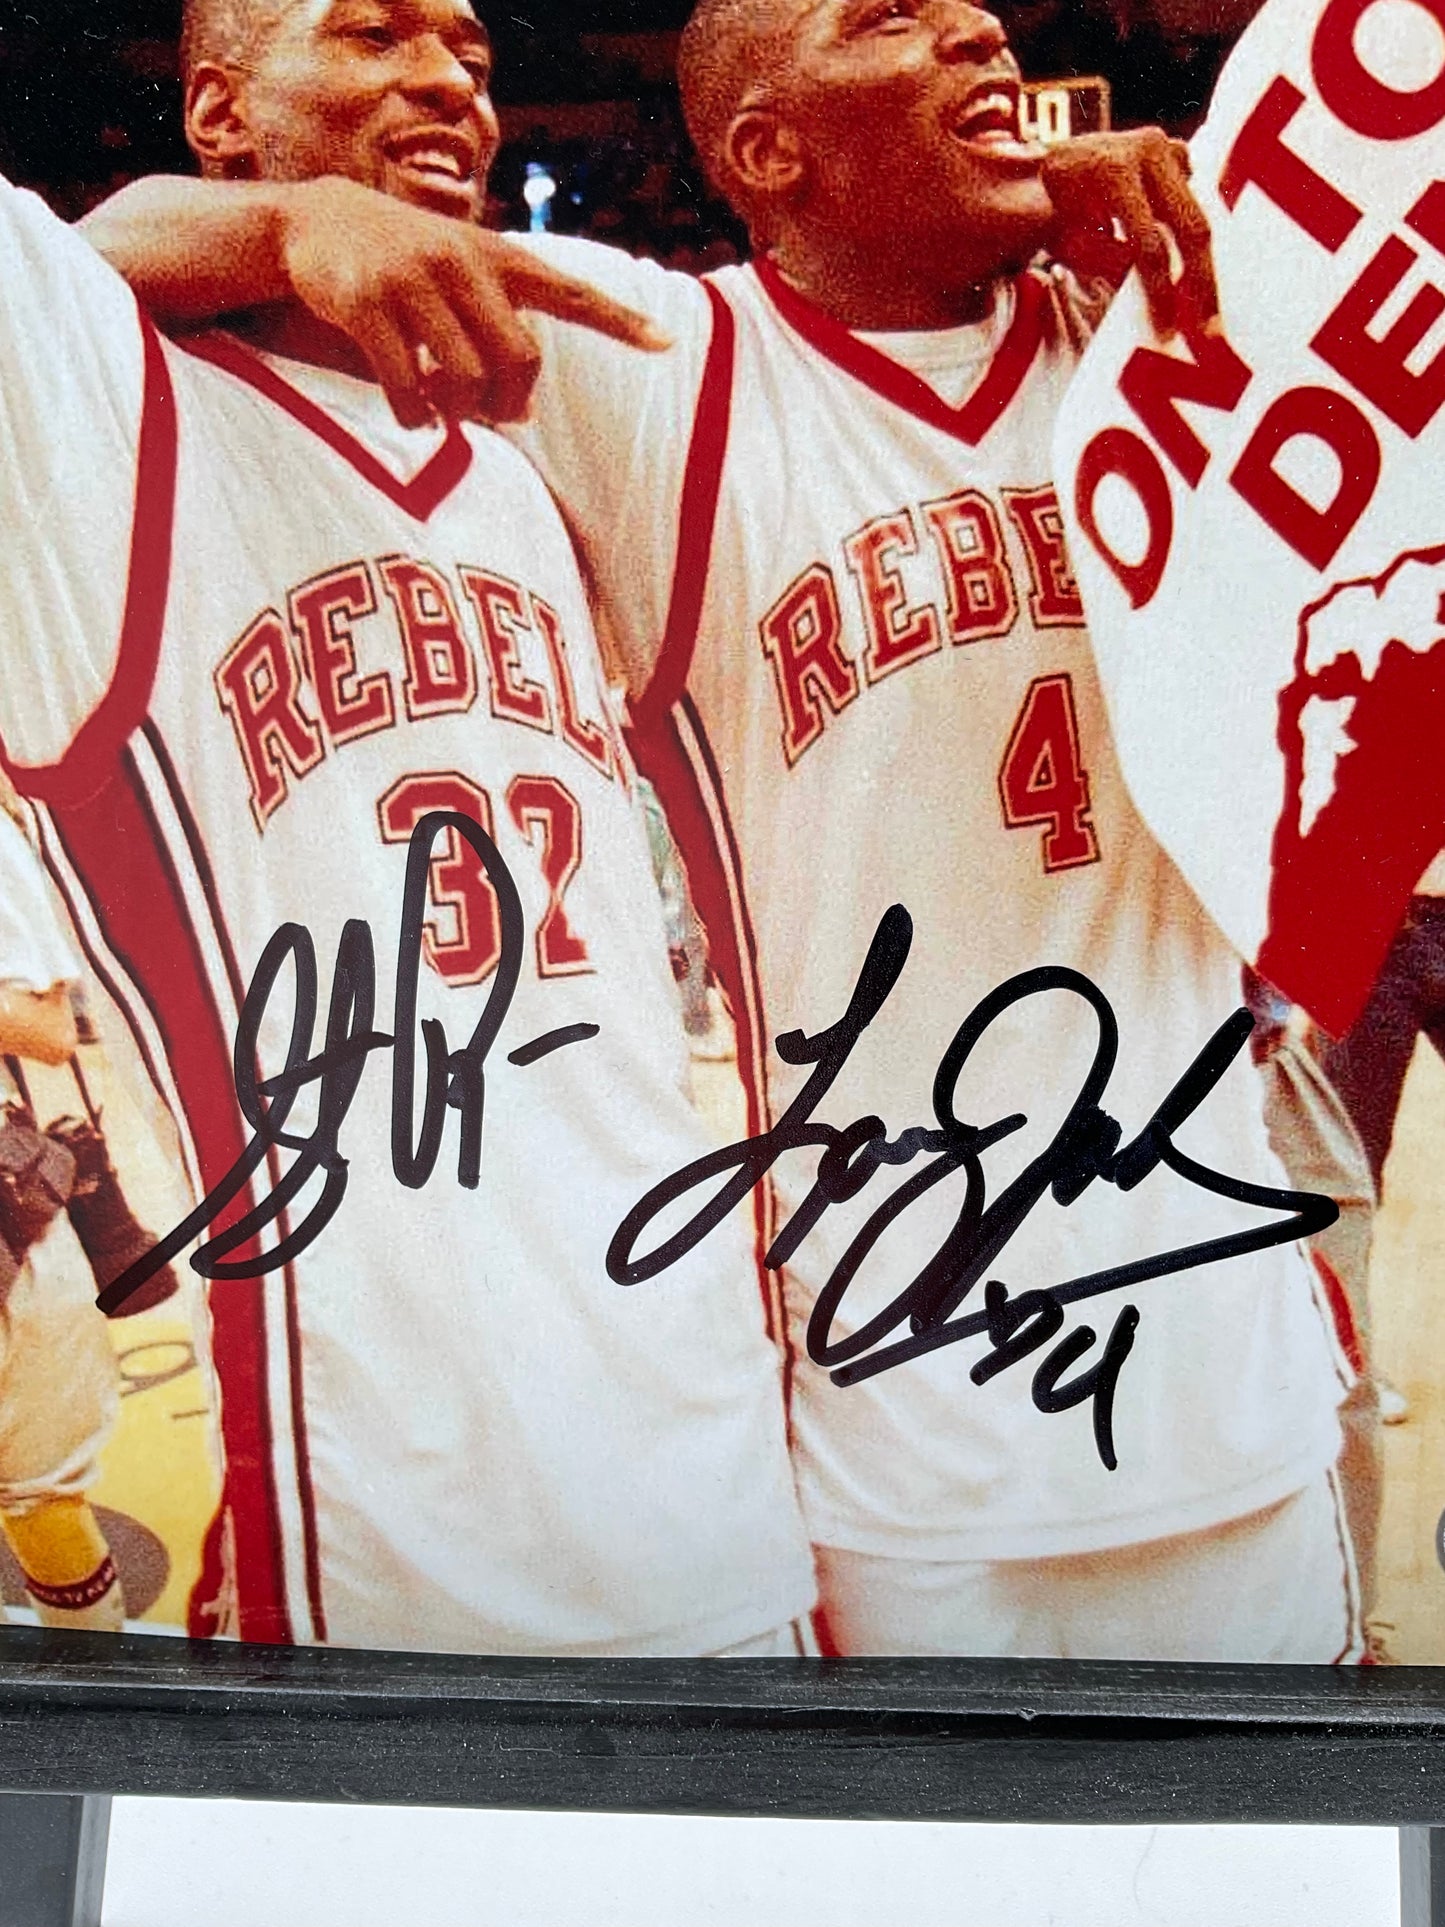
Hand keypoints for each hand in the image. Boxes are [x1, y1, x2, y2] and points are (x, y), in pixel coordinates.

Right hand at [280, 177, 667, 426]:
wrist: (317, 222)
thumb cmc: (406, 263)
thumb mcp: (461, 274)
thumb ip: (499, 331)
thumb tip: (525, 414)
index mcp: (496, 257)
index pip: (571, 291)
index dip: (619, 321)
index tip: (667, 342)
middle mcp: (462, 263)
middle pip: (518, 358)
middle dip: (509, 400)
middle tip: (488, 414)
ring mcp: (412, 281)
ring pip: (465, 377)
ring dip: (458, 413)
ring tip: (443, 414)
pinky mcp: (365, 303)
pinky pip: (405, 385)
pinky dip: (414, 415)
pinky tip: (412, 415)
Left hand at [1040, 129, 1218, 336]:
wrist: (1053, 160)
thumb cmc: (1052, 207)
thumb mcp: (1069, 240)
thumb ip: (1109, 263)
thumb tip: (1154, 294)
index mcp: (1113, 172)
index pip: (1148, 244)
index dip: (1160, 291)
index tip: (1167, 330)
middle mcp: (1148, 151)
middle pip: (1192, 227)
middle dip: (1203, 282)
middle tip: (1212, 330)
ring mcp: (1168, 148)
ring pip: (1200, 217)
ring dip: (1205, 266)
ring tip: (1211, 312)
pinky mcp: (1179, 155)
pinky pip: (1195, 206)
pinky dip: (1194, 243)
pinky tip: (1200, 280)